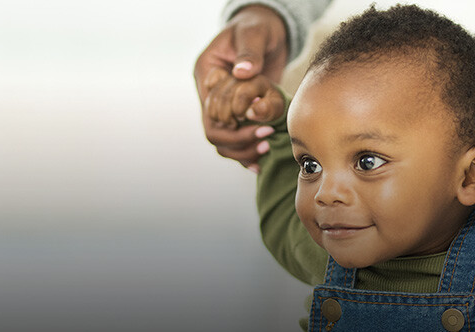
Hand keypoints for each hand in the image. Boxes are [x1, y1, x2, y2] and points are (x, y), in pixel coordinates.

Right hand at [194, 5, 287, 171]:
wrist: (267, 29)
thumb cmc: (256, 27)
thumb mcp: (252, 33)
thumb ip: (249, 52)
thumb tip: (243, 73)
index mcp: (207, 74)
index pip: (209, 112)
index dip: (230, 126)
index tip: (258, 126)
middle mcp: (212, 94)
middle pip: (214, 132)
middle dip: (238, 141)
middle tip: (265, 139)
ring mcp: (225, 105)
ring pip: (223, 141)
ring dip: (242, 150)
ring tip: (266, 148)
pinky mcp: (240, 112)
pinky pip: (237, 139)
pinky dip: (247, 151)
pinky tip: (262, 160)